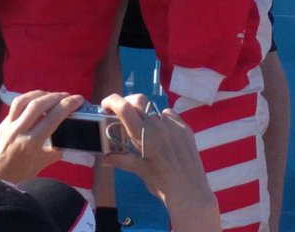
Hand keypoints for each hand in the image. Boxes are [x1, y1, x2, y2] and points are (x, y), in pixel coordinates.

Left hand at [0, 90, 84, 182]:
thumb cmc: (15, 177)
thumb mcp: (37, 166)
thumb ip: (52, 153)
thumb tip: (65, 145)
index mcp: (31, 143)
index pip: (52, 117)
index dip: (67, 105)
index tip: (78, 99)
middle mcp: (19, 131)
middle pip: (38, 104)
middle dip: (56, 96)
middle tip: (67, 95)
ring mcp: (8, 126)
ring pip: (24, 100)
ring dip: (40, 94)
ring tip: (51, 95)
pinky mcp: (1, 124)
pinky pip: (15, 106)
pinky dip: (28, 99)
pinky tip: (35, 101)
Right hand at [100, 94, 220, 231]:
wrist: (189, 192)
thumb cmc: (161, 184)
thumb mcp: (139, 171)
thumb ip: (121, 160)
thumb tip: (105, 158)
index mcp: (145, 136)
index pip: (125, 108)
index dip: (112, 101)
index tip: (105, 105)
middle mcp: (159, 126)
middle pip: (139, 100)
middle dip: (127, 102)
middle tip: (122, 113)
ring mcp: (174, 124)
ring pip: (155, 109)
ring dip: (146, 115)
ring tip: (146, 131)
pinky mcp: (185, 127)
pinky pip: (170, 116)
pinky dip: (162, 121)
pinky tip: (163, 136)